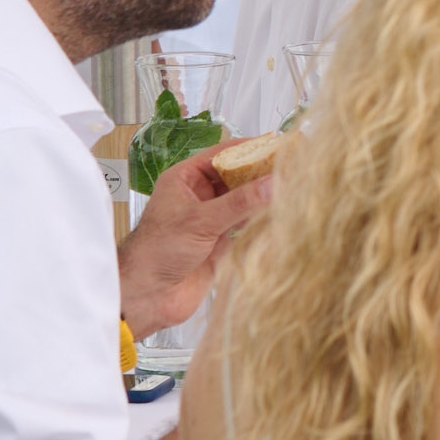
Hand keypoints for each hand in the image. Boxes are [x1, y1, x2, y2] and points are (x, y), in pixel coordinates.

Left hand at [117, 149, 272, 332]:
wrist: (150, 294)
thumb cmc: (158, 251)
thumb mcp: (200, 220)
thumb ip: (238, 202)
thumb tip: (271, 183)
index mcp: (184, 180)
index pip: (220, 155)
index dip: (247, 148)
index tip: (274, 145)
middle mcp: (198, 196)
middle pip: (235, 177)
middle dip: (259, 172)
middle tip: (288, 167)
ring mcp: (210, 219)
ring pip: (242, 200)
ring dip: (261, 197)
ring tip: (289, 188)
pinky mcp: (220, 241)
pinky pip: (245, 224)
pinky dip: (260, 219)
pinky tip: (277, 214)